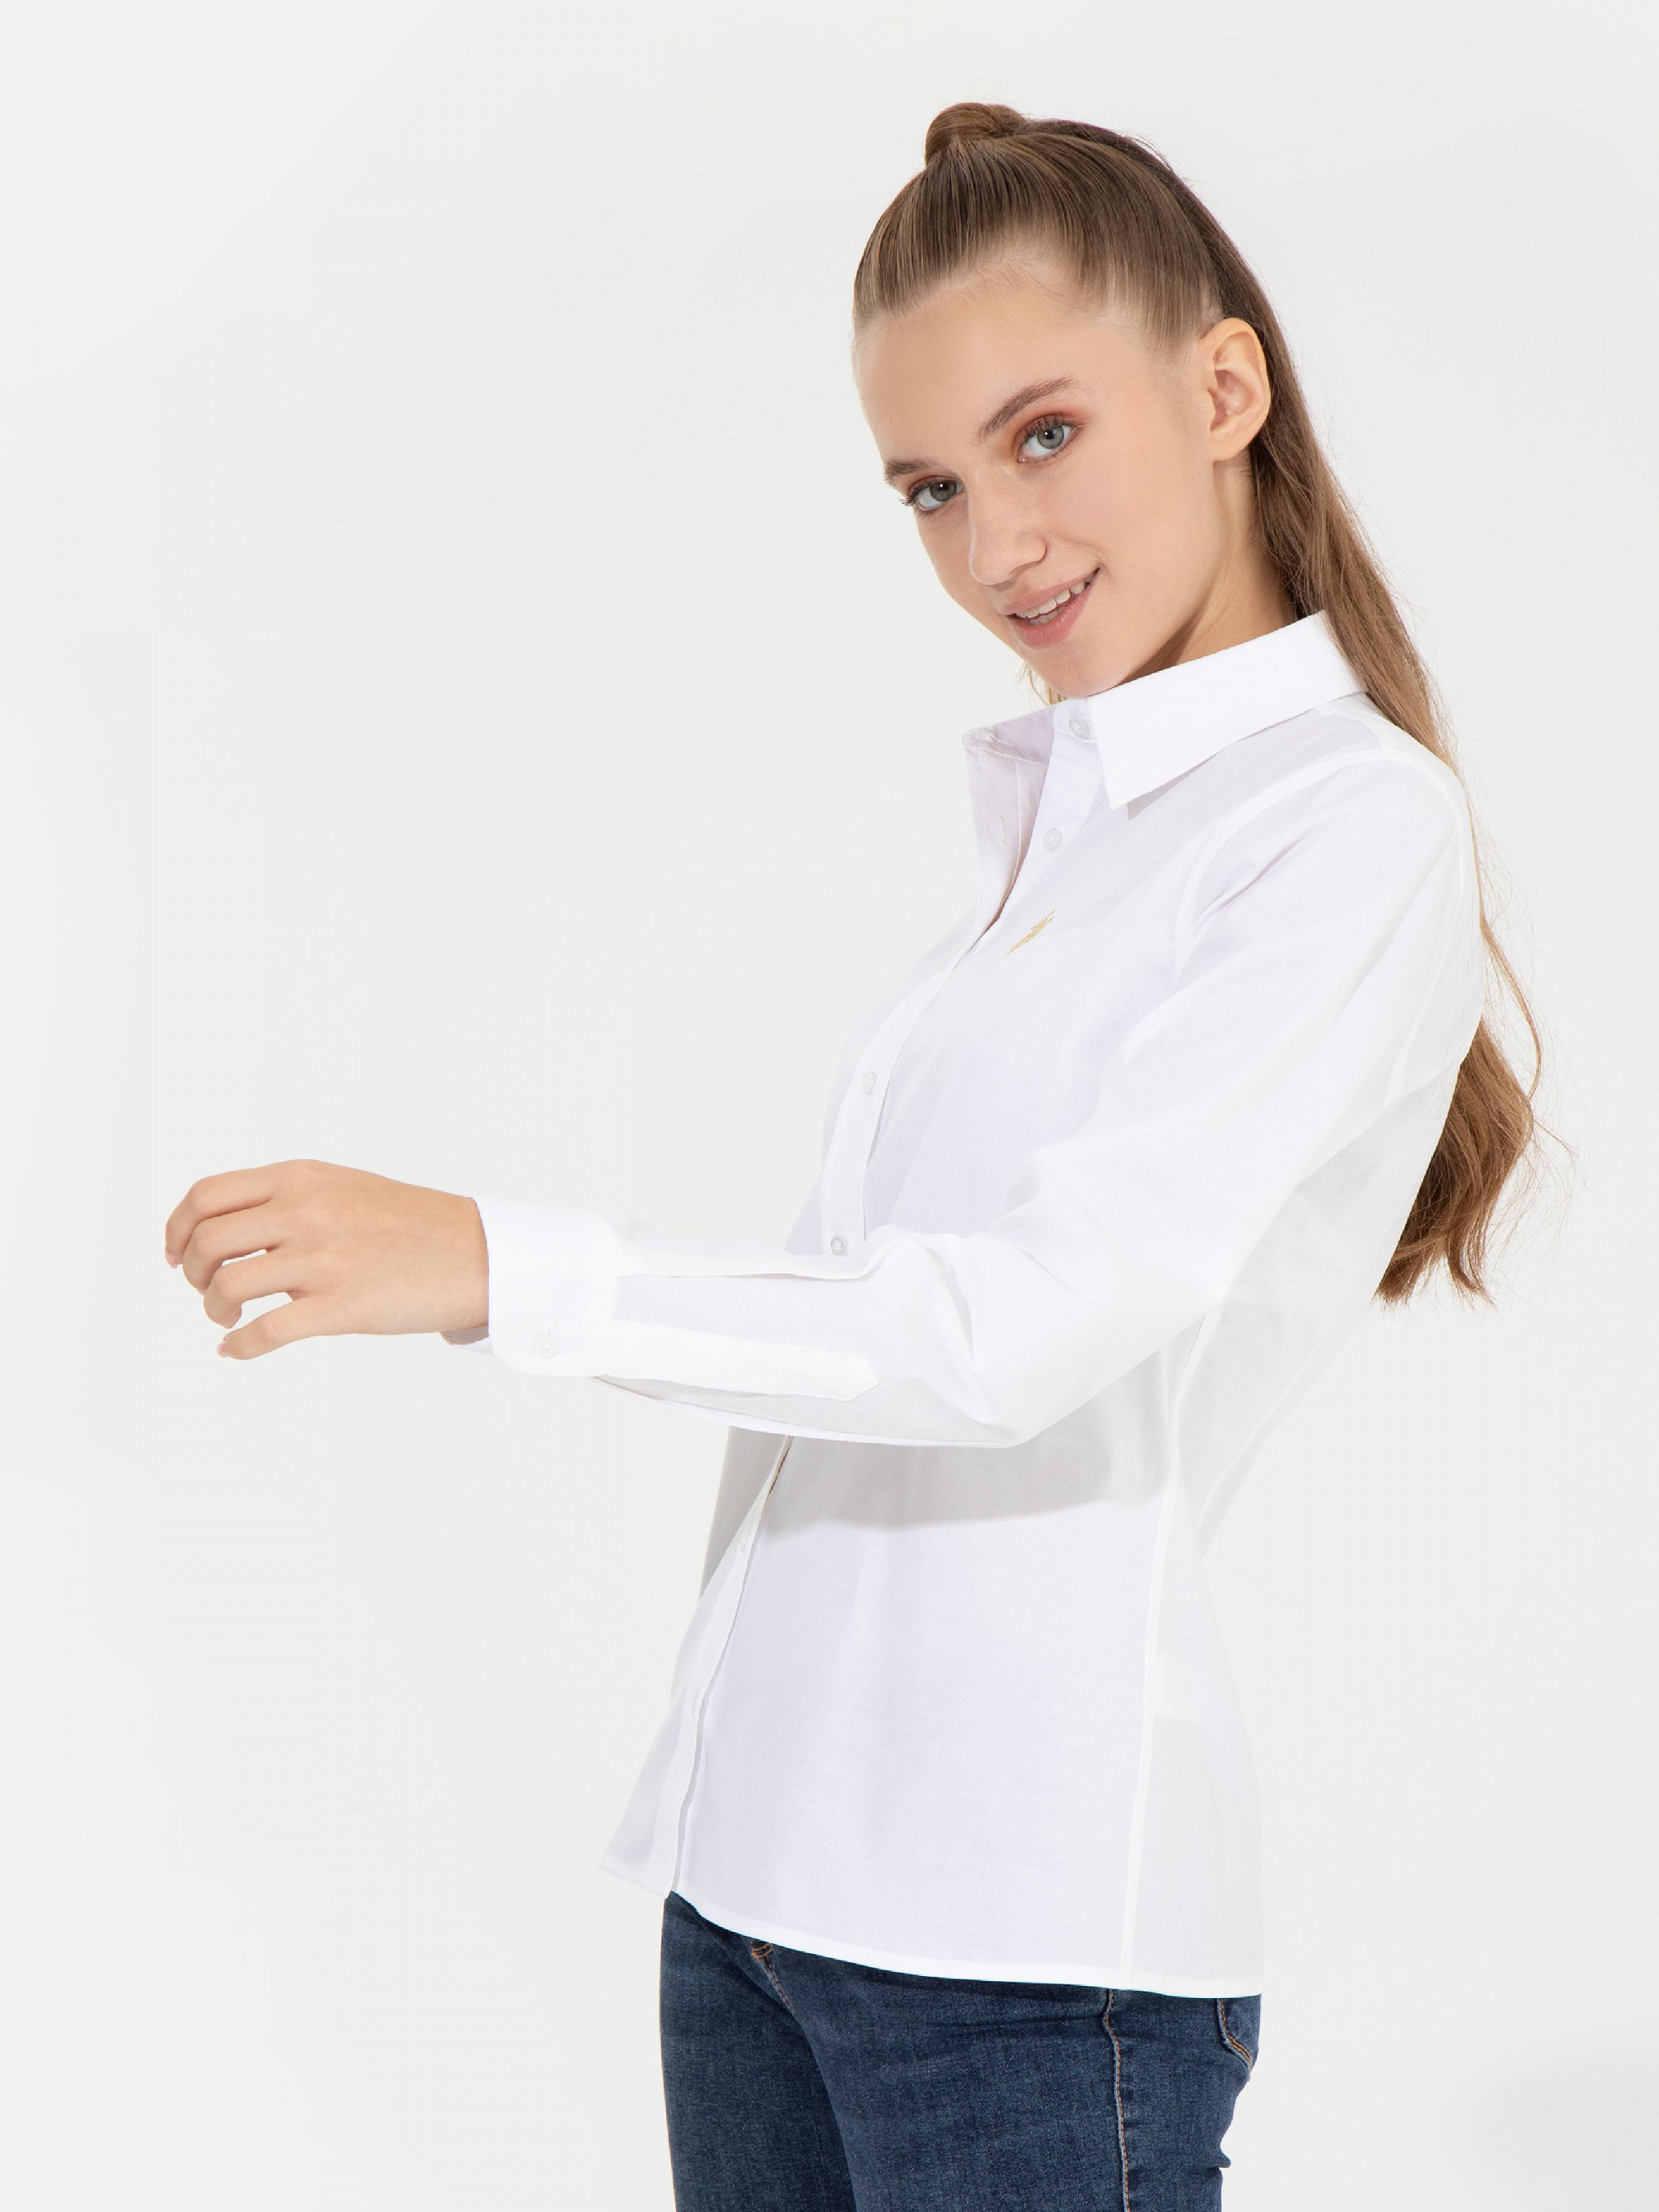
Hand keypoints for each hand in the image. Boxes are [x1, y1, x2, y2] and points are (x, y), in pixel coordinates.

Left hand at [165, 1159, 487, 1359]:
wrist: (477, 1253)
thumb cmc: (412, 1224)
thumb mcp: (344, 1187)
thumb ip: (288, 1197)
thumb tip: (225, 1229)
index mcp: (302, 1177)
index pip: (207, 1195)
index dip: (177, 1227)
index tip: (176, 1254)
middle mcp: (306, 1211)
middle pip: (207, 1242)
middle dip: (193, 1273)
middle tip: (207, 1290)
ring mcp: (323, 1259)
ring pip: (227, 1287)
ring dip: (214, 1309)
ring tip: (228, 1318)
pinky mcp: (342, 1306)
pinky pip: (264, 1332)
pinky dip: (238, 1346)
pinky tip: (236, 1349)